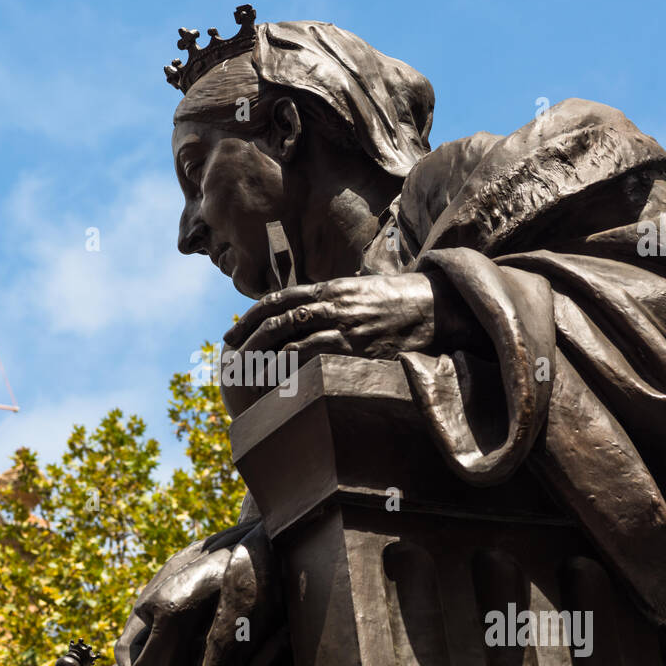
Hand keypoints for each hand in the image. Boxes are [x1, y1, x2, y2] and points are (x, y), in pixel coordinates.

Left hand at [224, 272, 447, 364]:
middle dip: (249, 336)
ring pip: (291, 335)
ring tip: (248, 371)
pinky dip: (291, 365)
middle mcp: (333, 302)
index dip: (251, 315)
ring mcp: (344, 324)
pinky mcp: (357, 346)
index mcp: (330, 288)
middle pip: (278, 316)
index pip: (280, 298)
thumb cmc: (397, 302)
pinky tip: (277, 378)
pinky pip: (315, 354)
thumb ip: (332, 301)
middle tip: (231, 355)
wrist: (434, 306)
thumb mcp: (359, 292)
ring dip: (264, 354)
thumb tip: (305, 316)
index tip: (233, 333)